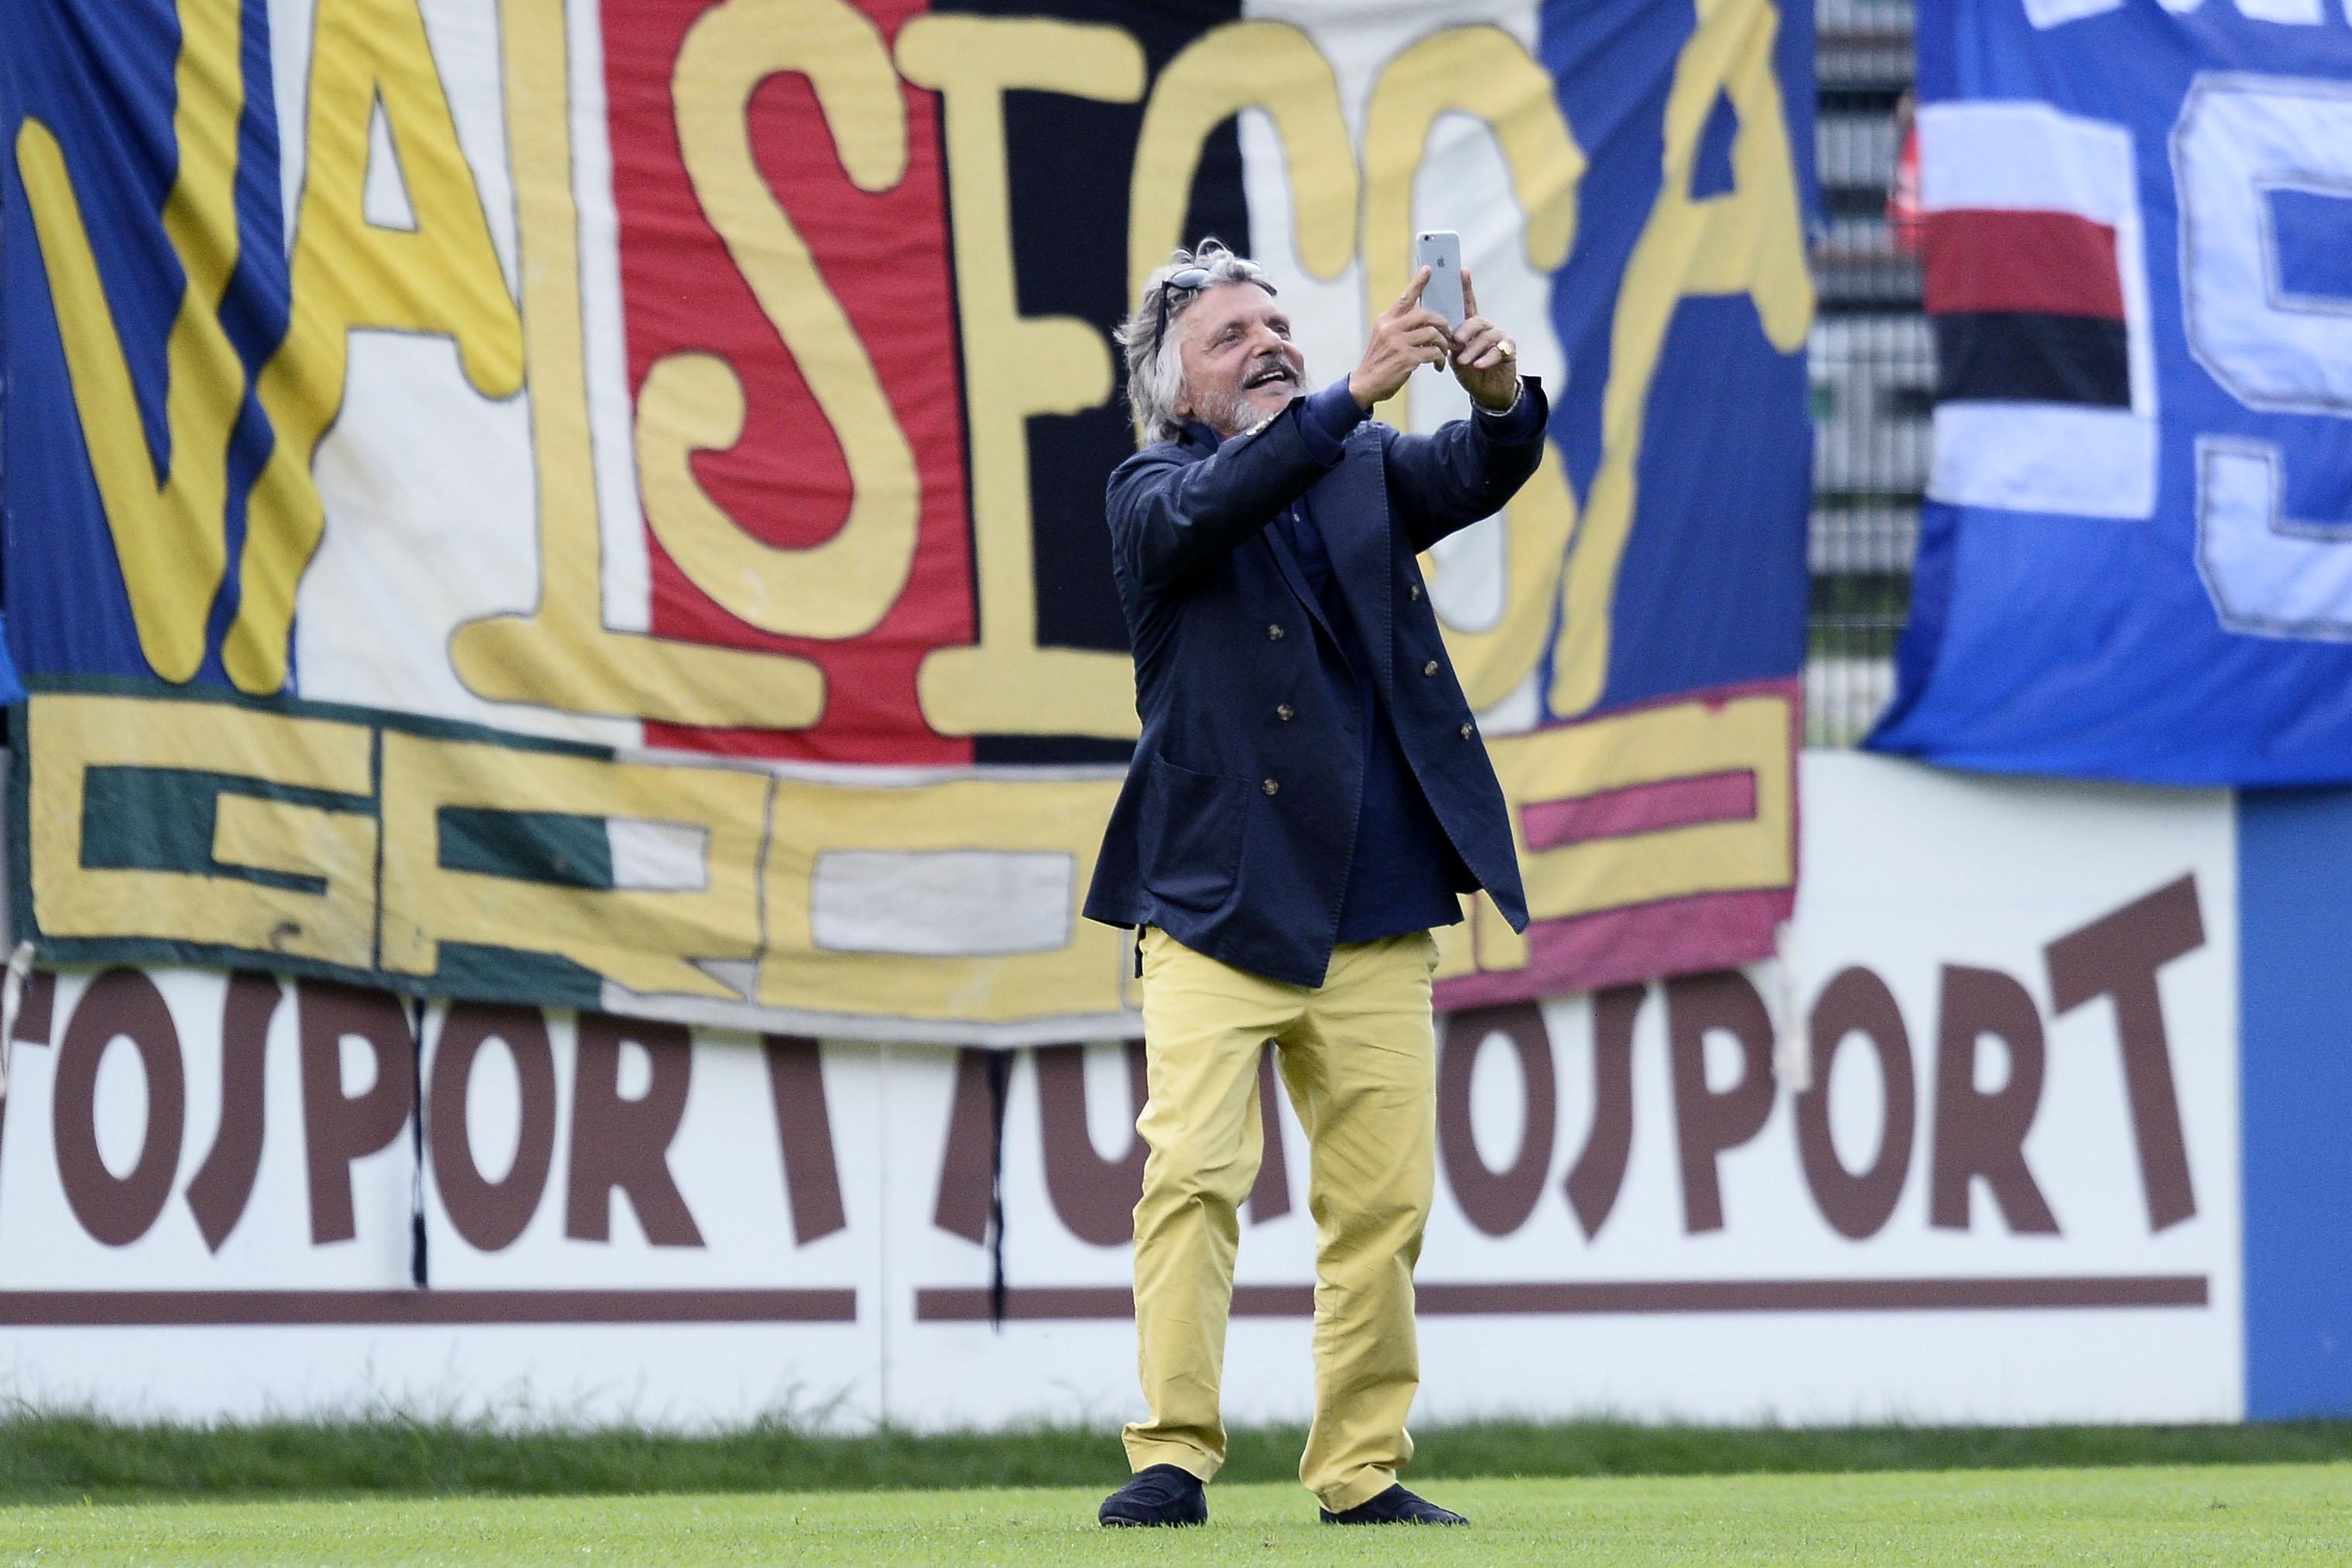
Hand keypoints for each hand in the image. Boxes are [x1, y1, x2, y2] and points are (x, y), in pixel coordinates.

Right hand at [1348, 267, 1452, 408]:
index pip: (1405, 297)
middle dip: (1441, 323)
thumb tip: (1424, 321)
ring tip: (1443, 353)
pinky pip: (1432, 352)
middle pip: (1426, 315)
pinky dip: (1439, 359)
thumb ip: (1399, 327)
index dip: (1418, 282)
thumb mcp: (1384, 338)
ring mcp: (1398, 342)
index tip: (1429, 269)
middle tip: (1448, 333)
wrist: (1366, 384)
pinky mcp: (1405, 358)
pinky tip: (1438, 365)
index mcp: (1386, 320)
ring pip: (1432, 334)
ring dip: (1442, 344)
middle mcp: (1391, 327)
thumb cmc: (1379, 362)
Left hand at [1449, 270, 1520, 411]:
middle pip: (1476, 321)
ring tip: (1463, 362)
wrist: (1487, 391)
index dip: (1466, 287)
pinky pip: (1498, 351)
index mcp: (1472, 326)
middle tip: (1455, 342)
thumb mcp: (1455, 357)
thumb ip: (1451, 344)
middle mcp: (1486, 328)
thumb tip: (1442, 335)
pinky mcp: (1509, 349)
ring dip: (1473, 350)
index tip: (1462, 271)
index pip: (1468, 304)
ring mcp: (1499, 337)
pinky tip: (1478, 366)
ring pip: (1486, 337)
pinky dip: (1486, 359)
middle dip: (1465, 331)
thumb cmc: (1469, 371)